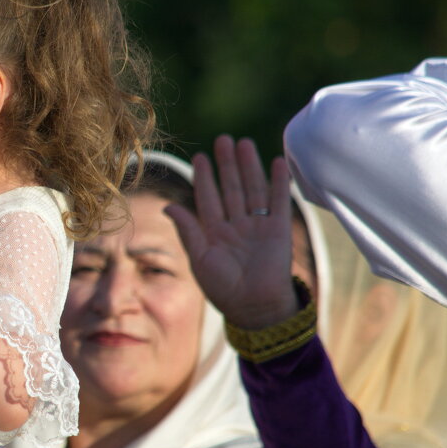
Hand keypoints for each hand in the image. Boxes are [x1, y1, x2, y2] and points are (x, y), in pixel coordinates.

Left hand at [164, 136, 299, 329]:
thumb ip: (188, 230)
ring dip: (249, 167)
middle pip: (230, 188)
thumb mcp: (199, 259)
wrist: (255, 308)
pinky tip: (276, 162)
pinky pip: (278, 202)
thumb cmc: (223, 289)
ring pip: (252, 189)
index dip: (204, 178)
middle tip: (223, 139)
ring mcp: (258, 226)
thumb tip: (167, 207)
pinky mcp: (279, 230)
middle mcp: (236, 226)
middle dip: (227, 165)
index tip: (200, 157)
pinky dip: (278, 183)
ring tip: (244, 143)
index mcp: (214, 233)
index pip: (208, 198)